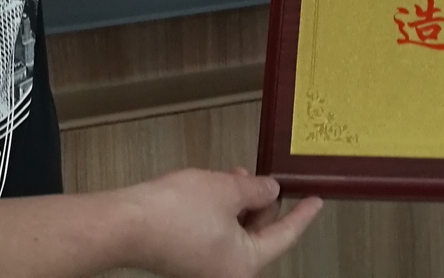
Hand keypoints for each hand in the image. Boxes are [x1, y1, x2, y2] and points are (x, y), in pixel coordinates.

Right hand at [123, 167, 322, 277]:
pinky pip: (215, 235)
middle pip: (258, 236)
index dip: (302, 215)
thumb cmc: (177, 211)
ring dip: (239, 204)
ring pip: (235, 233)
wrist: (128, 224)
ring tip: (234, 176)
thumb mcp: (227, 190)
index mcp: (244, 266)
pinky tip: (214, 190)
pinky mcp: (186, 260)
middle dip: (261, 203)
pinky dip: (221, 213)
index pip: (284, 237)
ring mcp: (205, 269)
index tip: (316, 201)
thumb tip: (271, 191)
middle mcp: (226, 274)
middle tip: (262, 178)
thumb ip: (257, 191)